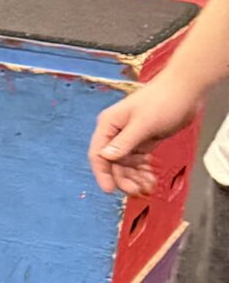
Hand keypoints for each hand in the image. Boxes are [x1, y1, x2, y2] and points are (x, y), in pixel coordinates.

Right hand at [88, 74, 200, 198]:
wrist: (185, 91)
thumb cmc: (162, 101)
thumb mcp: (143, 123)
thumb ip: (124, 142)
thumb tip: (105, 157)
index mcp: (108, 125)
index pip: (98, 154)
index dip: (102, 173)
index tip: (110, 190)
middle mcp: (115, 133)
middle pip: (113, 163)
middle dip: (124, 178)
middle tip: (137, 191)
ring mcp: (129, 138)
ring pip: (126, 165)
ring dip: (135, 178)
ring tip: (148, 187)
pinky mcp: (142, 141)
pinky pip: (138, 162)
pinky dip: (143, 171)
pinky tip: (150, 179)